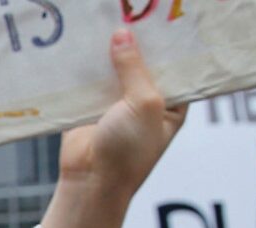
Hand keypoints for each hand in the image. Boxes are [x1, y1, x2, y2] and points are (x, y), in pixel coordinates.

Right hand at [57, 31, 186, 202]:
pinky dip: (84, 69)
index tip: (159, 21)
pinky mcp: (89, 108)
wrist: (90, 182)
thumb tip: (122, 35)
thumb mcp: (143, 104)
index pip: (173, 68)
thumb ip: (134, 69)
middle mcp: (145, 102)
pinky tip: (82, 47)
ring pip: (113, 71)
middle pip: (141, 65)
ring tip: (104, 25)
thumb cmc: (129, 152)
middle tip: (129, 17)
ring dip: (107, 55)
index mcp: (170, 105)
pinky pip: (87, 82)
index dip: (167, 46)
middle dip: (134, 46)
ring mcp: (116, 105)